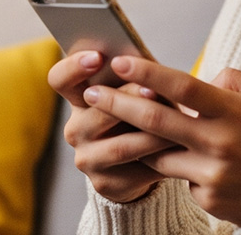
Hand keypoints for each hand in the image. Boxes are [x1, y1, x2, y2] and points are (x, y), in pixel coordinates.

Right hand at [48, 51, 181, 202]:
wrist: (140, 165)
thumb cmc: (141, 115)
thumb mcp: (136, 93)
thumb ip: (136, 78)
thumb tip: (149, 63)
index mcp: (79, 99)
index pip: (60, 79)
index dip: (74, 67)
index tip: (98, 57)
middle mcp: (75, 129)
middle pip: (98, 112)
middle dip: (129, 100)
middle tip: (154, 91)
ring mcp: (87, 159)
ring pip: (121, 145)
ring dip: (152, 134)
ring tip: (179, 124)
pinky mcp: (105, 184)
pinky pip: (136, 171)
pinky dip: (161, 160)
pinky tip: (180, 152)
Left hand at [84, 56, 240, 224]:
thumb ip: (235, 81)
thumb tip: (201, 77)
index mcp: (236, 112)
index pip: (183, 87)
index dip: (148, 73)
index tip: (120, 62)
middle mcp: (220, 143)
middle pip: (156, 120)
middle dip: (117, 104)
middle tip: (92, 93)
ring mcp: (212, 175)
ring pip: (157, 154)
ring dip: (137, 140)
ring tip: (117, 125)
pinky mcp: (208, 199)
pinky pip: (179, 177)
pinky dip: (177, 165)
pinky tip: (186, 160)